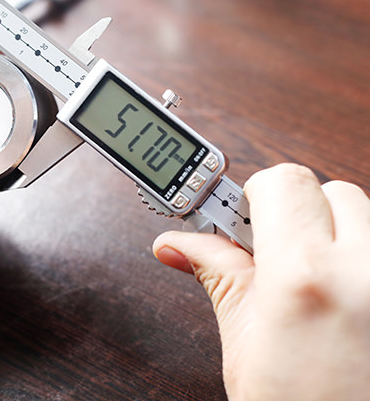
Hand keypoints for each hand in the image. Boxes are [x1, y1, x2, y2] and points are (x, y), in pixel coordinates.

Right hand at [153, 163, 369, 400]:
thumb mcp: (245, 348)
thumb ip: (216, 274)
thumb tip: (177, 243)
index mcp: (308, 278)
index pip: (283, 181)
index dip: (254, 196)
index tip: (243, 219)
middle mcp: (369, 271)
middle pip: (329, 190)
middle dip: (297, 214)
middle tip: (278, 255)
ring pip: (365, 214)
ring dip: (336, 234)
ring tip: (315, 281)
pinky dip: (362, 257)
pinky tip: (348, 297)